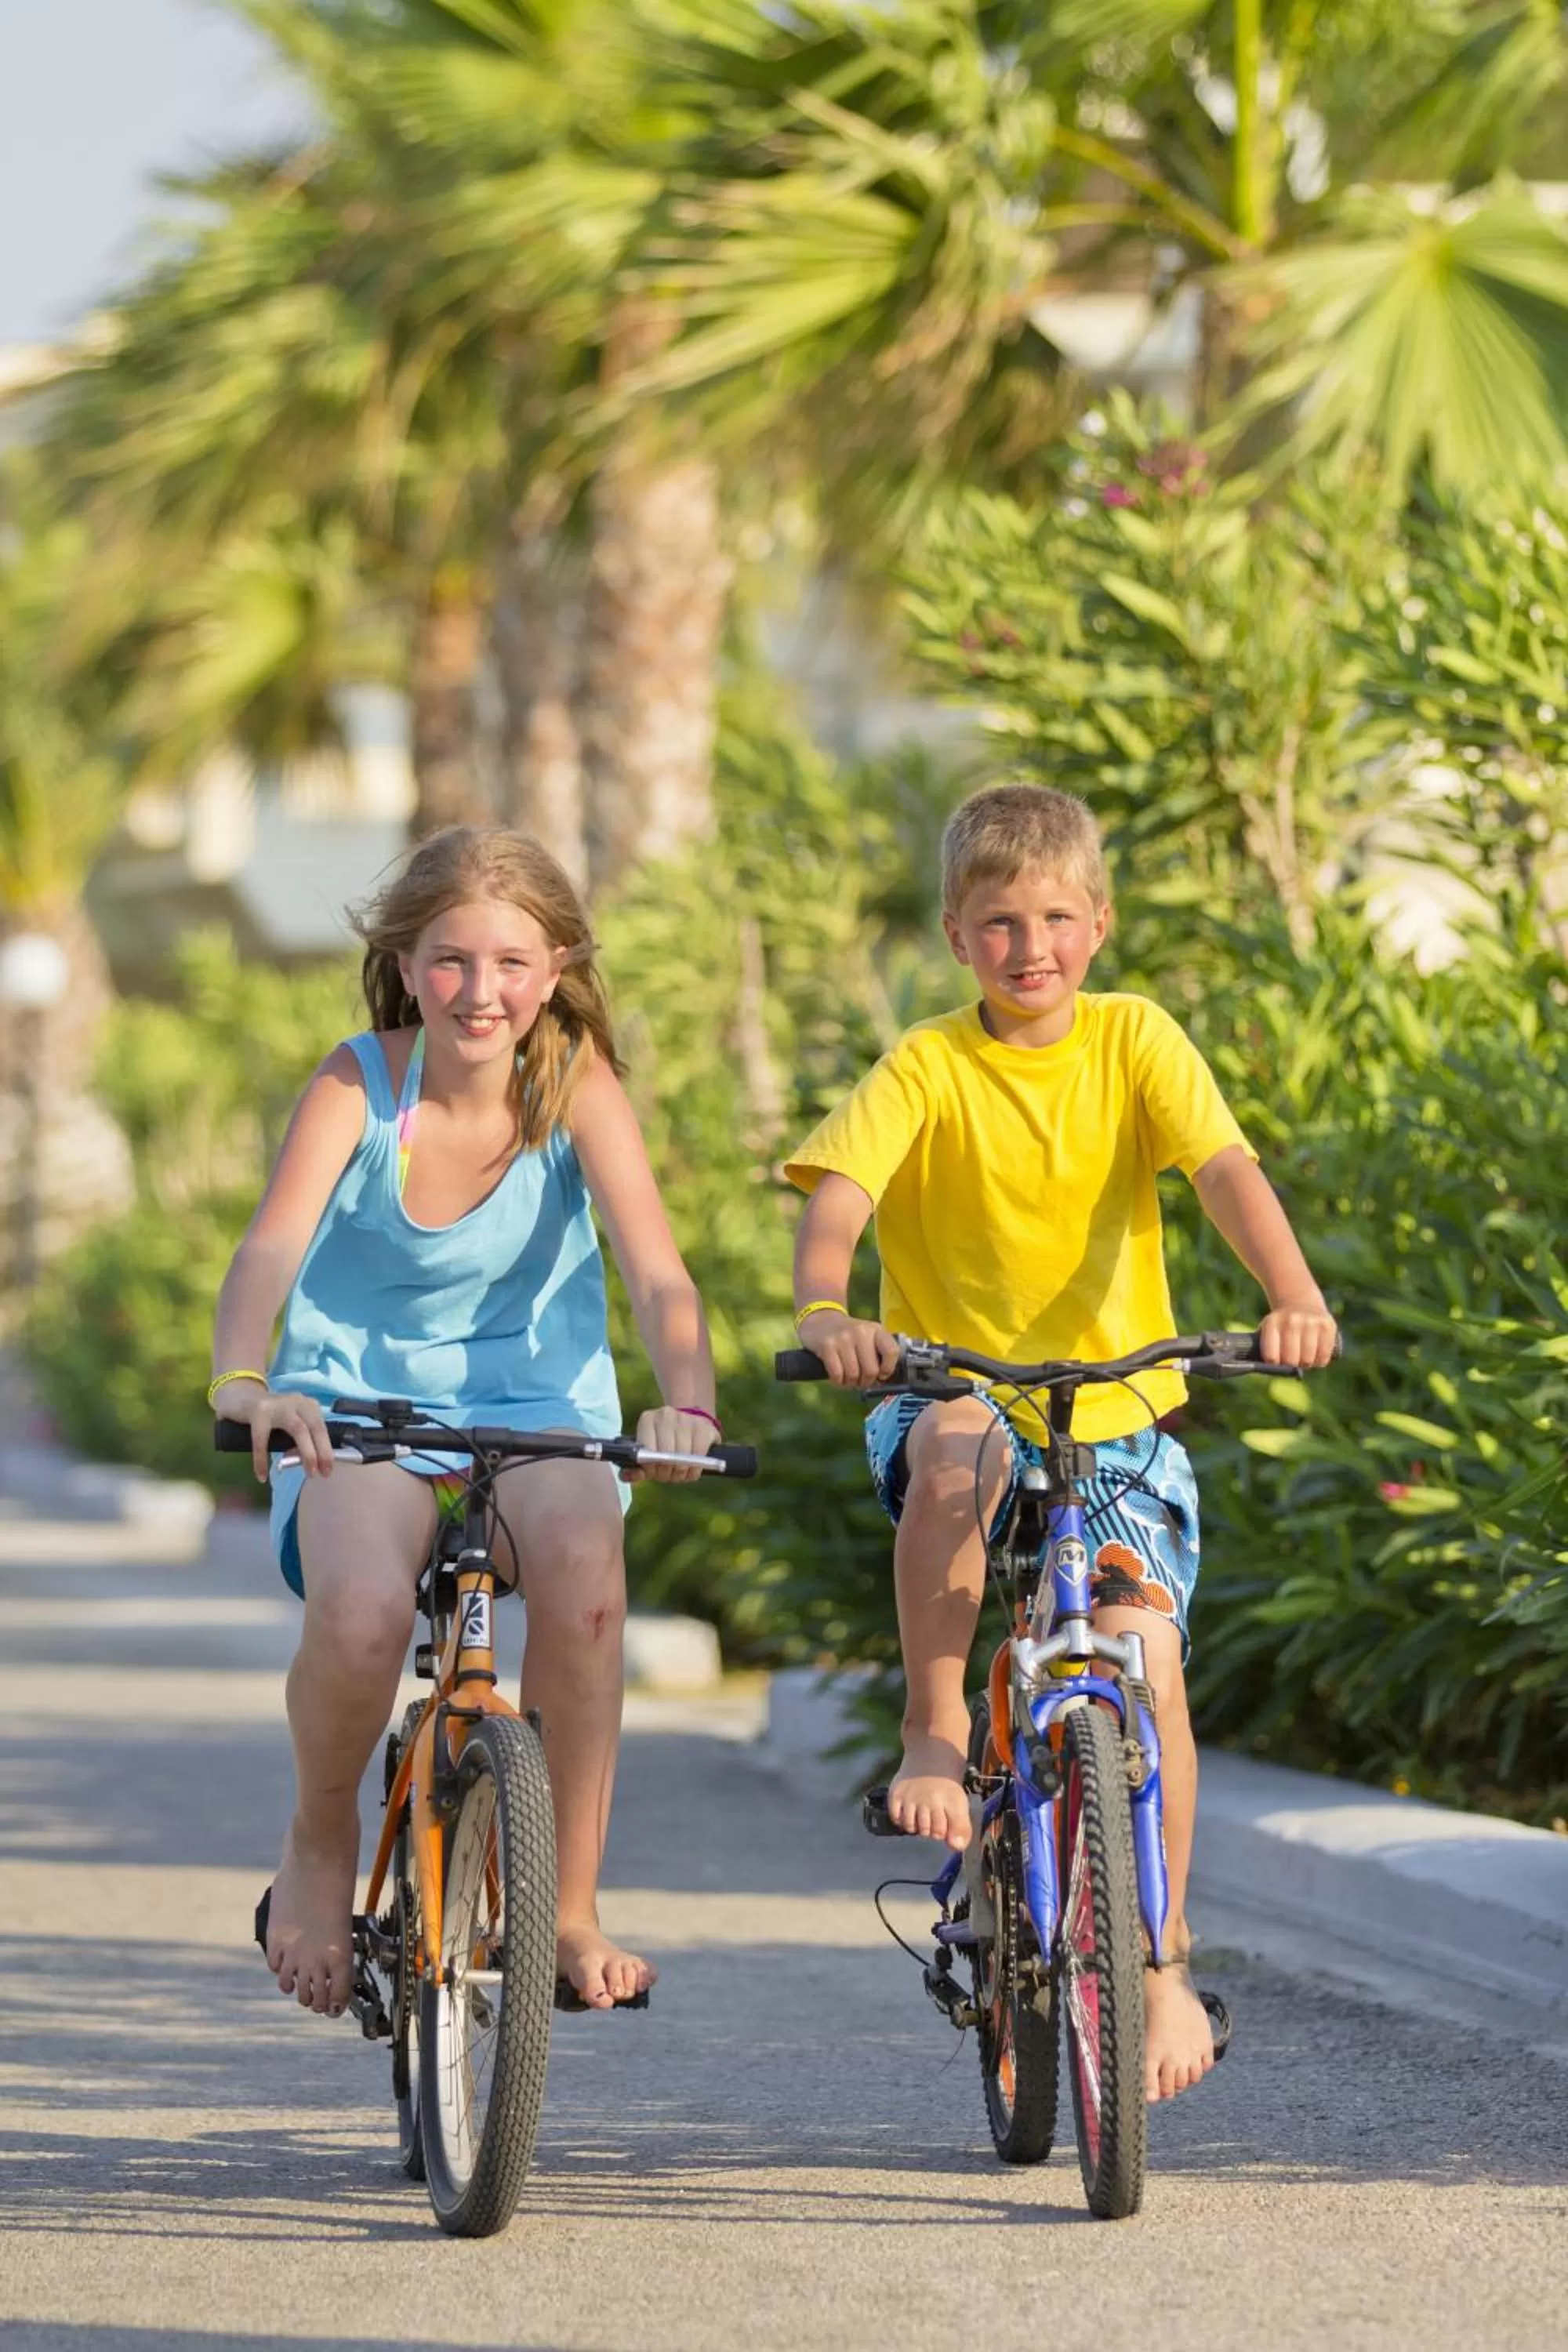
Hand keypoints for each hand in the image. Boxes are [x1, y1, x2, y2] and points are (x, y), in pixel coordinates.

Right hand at [216, 1382, 334, 1483]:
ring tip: (309, 1473)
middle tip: (323, 1474)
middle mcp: (296, 1402)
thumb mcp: (289, 1422)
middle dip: (322, 1452)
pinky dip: (261, 1459)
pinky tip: (261, 1475)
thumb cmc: (269, 1416)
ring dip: (307, 1453)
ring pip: (298, 1429)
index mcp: (307, 1405)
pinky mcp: (258, 1412)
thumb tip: (307, 1463)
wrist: (239, 1397)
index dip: (327, 1449)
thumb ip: (299, 1439)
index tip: (328, 1469)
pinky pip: (262, 1439)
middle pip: (315, 1427)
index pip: (322, 1427)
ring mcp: (277, 1405)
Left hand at [629, 1403, 711, 1484]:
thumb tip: (626, 1476)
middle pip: (666, 1454)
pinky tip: (691, 1470)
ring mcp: (687, 1419)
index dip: (650, 1466)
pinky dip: (695, 1469)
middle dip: (666, 1472)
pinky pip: (700, 1455)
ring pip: (684, 1457)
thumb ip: (636, 1467)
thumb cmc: (662, 1443)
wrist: (686, 1424)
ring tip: (678, 1474)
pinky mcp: (704, 1427)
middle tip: (667, 1476)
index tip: (652, 1473)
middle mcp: (666, 1415)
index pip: (647, 1448)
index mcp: (647, 1419)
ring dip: (681, 1472)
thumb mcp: (647, 1453)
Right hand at [797, 1308, 901, 1387]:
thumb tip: (882, 1380)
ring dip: (851, 1384)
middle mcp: (861, 1332)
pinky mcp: (827, 1346)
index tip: (881, 1375)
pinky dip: (838, 1382)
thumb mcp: (868, 1336)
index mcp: (875, 1329)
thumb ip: (878, 1353)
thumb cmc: (849, 1335)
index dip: (888, 1369)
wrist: (821, 1320)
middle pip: (871, 1370)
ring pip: (853, 1375)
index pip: (891, 1351)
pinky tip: (838, 1379)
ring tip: (848, 1380)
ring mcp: (843, 1338)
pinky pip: (837, 1374)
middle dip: (866, 1382)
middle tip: (860, 1381)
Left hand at [1258, 1300, 1337, 1370]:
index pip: (1271, 1356)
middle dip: (1291, 1365)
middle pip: (1291, 1360)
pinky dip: (1319, 1361)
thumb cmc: (1281, 1326)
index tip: (1277, 1361)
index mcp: (1272, 1323)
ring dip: (1306, 1364)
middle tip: (1292, 1361)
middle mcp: (1291, 1321)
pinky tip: (1315, 1355)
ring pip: (1307, 1360)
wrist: (1300, 1301)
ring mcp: (1311, 1322)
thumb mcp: (1268, 1331)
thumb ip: (1269, 1350)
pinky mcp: (1327, 1325)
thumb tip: (1274, 1370)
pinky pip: (1323, 1357)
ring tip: (1304, 1357)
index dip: (1274, 1364)